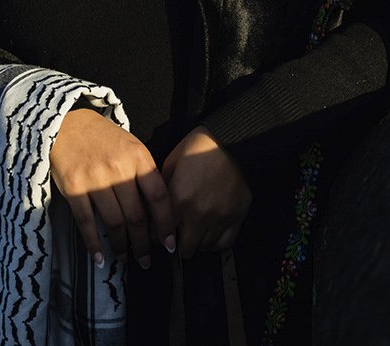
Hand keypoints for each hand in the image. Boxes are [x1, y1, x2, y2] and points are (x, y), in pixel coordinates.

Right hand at [50, 108, 175, 268]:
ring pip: (114, 222)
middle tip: (146, 261)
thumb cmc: (105, 140)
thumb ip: (144, 176)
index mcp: (139, 158)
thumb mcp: (132, 148)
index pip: (159, 197)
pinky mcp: (74, 187)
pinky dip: (94, 243)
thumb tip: (157, 214)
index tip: (169, 244)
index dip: (166, 224)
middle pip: (136, 215)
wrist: (68, 125)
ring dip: (121, 246)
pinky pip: (87, 222)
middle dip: (143, 244)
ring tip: (125, 259)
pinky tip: (100, 258)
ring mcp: (95, 178)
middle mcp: (119, 169)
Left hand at [161, 126, 251, 257]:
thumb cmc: (198, 148)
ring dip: (197, 243)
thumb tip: (152, 213)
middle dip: (177, 244)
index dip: (157, 236)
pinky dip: (216, 243)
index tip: (158, 233)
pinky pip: (225, 243)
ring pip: (204, 248)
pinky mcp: (236, 216)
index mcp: (179, 200)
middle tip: (177, 235)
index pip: (160, 236)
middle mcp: (199, 213)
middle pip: (184, 249)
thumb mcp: (170, 166)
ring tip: (193, 232)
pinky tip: (210, 234)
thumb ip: (162, 193)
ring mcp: (220, 217)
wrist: (228, 140)